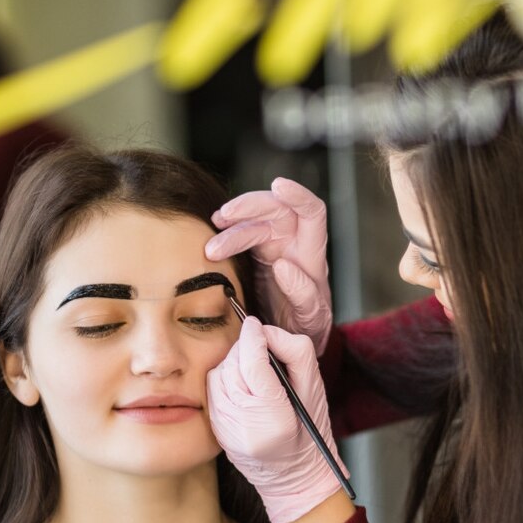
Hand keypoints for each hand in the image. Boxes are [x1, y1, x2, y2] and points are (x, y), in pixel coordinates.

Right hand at [206, 178, 334, 356]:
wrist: (292, 337)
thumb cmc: (308, 326)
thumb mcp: (311, 317)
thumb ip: (303, 293)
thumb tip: (284, 265)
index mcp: (312, 254)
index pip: (312, 212)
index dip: (298, 195)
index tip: (278, 185)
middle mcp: (294, 242)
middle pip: (274, 209)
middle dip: (248, 207)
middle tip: (223, 218)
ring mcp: (274, 245)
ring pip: (253, 223)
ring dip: (230, 229)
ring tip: (211, 248)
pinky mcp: (255, 253)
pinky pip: (240, 234)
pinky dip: (225, 234)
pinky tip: (212, 239)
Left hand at [206, 317, 348, 522]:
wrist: (292, 477)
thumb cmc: (309, 433)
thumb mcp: (315, 391)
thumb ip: (296, 355)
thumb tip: (267, 332)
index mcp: (273, 416)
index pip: (253, 362)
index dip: (253, 337)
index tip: (255, 323)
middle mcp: (243, 423)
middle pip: (234, 364)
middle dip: (246, 349)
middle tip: (262, 350)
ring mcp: (225, 427)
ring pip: (220, 373)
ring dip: (235, 364)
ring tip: (255, 373)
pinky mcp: (216, 427)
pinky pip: (214, 388)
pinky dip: (227, 379)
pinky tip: (244, 387)